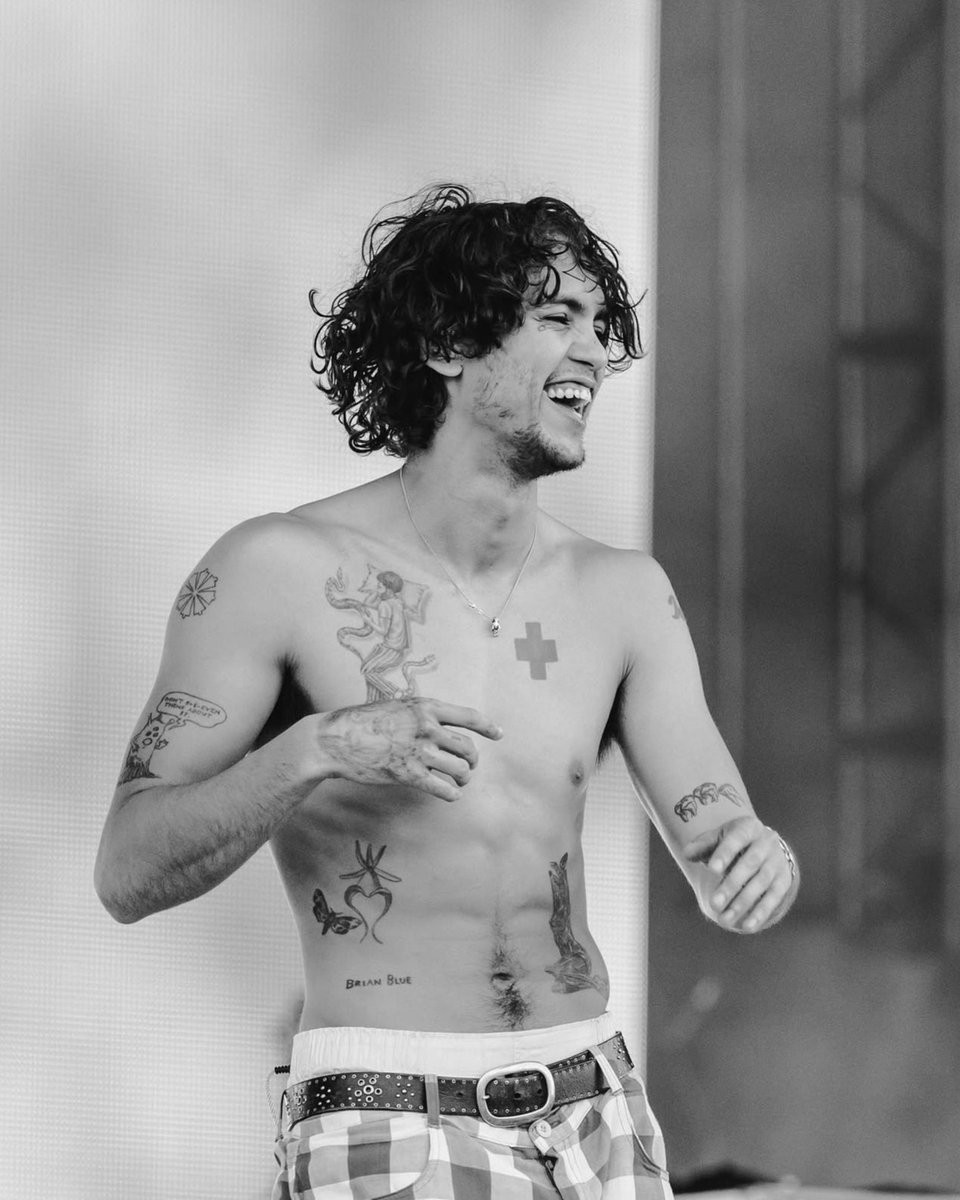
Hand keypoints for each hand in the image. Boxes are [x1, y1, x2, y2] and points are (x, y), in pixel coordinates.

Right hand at [315, 698, 502, 802]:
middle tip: (469, 766)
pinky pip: (444, 788)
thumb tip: (442, 727)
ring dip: (463, 777)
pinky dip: (452, 793)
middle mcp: (427, 727)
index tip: (499, 734)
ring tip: (459, 780)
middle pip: (468, 747)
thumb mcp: (397, 707)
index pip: (468, 716)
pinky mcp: (409, 775)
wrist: (336, 739)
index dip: (488, 727)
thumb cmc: (363, 722)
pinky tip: (450, 794)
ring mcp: (419, 751)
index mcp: (426, 707)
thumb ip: (421, 715)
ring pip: (460, 768)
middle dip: (473, 759)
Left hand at [681, 816, 796, 932]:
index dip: (725, 854)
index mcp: (748, 828)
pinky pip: (774, 898)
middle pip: (749, 865)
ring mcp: (777, 862)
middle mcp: (767, 843)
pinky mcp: (784, 881)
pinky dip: (761, 913)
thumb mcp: (719, 837)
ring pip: (761, 883)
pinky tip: (747, 926)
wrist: (765, 845)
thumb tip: (688, 853)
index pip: (736, 839)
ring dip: (742, 903)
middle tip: (714, 904)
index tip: (712, 870)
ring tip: (724, 919)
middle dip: (731, 886)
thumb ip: (703, 845)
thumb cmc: (734, 842)